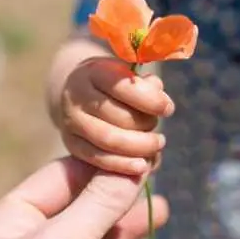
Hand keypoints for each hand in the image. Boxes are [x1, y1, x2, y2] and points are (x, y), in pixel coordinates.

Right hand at [60, 57, 172, 175]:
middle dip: (144, 124)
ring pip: (108, 140)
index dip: (149, 100)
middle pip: (117, 116)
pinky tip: (142, 166)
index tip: (168, 109)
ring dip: (139, 146)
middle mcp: (76, 97)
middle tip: (156, 125)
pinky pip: (98, 159)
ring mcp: (71, 122)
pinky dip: (123, 165)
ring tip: (156, 144)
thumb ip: (146, 85)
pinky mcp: (72, 144)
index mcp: (92, 72)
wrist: (79, 95)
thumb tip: (162, 102)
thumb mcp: (128, 75)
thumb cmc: (113, 84)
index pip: (122, 86)